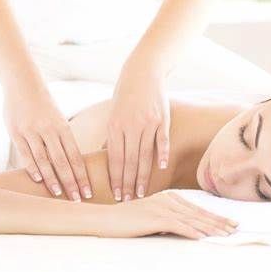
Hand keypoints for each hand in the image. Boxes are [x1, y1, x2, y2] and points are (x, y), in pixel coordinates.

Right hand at [3, 83, 91, 201]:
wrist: (23, 84)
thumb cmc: (44, 107)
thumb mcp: (59, 121)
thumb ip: (64, 141)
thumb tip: (75, 165)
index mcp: (64, 129)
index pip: (76, 157)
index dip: (82, 176)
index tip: (88, 191)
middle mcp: (50, 130)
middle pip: (63, 161)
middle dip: (72, 182)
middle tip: (78, 199)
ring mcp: (32, 131)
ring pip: (45, 159)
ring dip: (53, 178)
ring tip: (59, 194)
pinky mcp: (16, 132)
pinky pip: (25, 152)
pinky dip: (32, 167)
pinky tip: (38, 179)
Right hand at [99, 191, 238, 238]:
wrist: (105, 218)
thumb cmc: (127, 220)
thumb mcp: (152, 217)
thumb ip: (169, 220)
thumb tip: (186, 229)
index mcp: (169, 198)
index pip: (196, 209)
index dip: (214, 216)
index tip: (229, 223)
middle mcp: (168, 200)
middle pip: (198, 213)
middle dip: (218, 221)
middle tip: (235, 228)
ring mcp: (161, 207)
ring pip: (191, 219)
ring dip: (210, 227)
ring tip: (224, 234)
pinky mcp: (154, 217)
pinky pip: (177, 225)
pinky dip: (191, 231)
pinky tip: (202, 237)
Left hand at [104, 60, 169, 202]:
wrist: (143, 71)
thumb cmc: (125, 94)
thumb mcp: (114, 113)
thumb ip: (113, 135)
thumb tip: (108, 157)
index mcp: (115, 125)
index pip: (114, 159)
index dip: (115, 178)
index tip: (116, 194)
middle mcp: (130, 125)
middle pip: (129, 161)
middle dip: (127, 183)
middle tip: (127, 200)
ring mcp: (147, 122)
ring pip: (145, 155)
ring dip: (143, 176)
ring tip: (141, 192)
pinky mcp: (162, 118)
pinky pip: (161, 140)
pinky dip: (161, 154)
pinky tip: (161, 168)